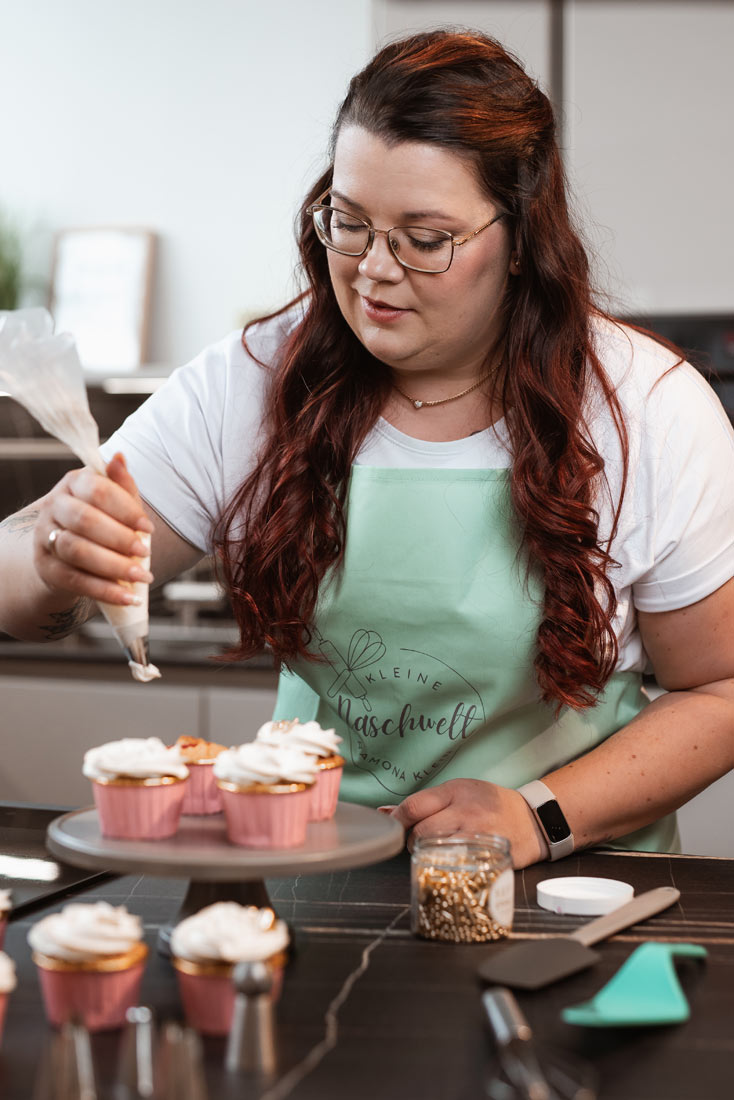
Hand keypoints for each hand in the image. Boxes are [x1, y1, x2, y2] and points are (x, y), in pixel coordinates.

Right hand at [33, 452, 154, 605]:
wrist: (68, 554)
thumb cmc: (101, 522)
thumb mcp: (115, 503)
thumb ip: (121, 485)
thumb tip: (120, 458)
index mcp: (73, 484)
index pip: (97, 490)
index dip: (124, 509)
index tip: (147, 527)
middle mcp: (54, 507)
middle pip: (85, 520)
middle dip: (119, 538)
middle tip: (145, 552)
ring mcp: (46, 538)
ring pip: (76, 551)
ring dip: (113, 566)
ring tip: (142, 576)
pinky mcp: (47, 568)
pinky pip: (75, 581)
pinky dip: (105, 590)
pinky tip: (128, 597)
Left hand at [391, 778, 547, 867]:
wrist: (532, 820)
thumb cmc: (490, 805)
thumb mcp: (458, 792)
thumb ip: (424, 803)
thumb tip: (385, 812)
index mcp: (456, 791)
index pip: (414, 805)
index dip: (397, 819)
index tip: (394, 827)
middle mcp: (466, 811)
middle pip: (421, 831)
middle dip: (412, 840)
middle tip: (419, 841)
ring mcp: (477, 835)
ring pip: (435, 850)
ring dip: (427, 855)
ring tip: (433, 852)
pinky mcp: (486, 856)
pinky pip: (454, 865)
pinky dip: (445, 867)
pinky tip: (448, 863)